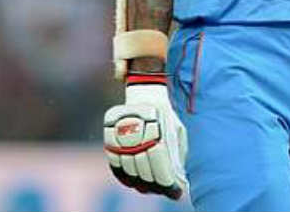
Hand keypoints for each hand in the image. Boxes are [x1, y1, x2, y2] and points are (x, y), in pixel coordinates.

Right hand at [103, 76, 188, 199]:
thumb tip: (179, 176)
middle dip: (157, 187)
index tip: (177, 193)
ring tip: (151, 189)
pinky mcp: (111, 144)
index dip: (169, 186)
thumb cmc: (165, 116)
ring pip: (130, 174)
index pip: (161, 171)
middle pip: (145, 175)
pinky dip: (125, 179)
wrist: (144, 95)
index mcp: (156, 139)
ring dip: (142, 185)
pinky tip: (134, 183)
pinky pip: (116, 168)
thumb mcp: (177, 130)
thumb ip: (178, 152)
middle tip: (165, 191)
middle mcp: (137, 143)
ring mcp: (122, 144)